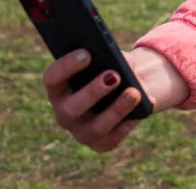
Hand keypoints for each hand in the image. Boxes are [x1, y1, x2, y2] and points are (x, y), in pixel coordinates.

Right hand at [43, 46, 189, 152]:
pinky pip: (112, 139)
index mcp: (59, 87)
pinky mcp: (99, 143)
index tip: (86, 53)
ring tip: (134, 92)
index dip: (66, 66)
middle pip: (71, 108)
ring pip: (95, 127)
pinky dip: (128, 122)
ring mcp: (80, 131)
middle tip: (114, 75)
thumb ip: (112, 56)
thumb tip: (121, 63)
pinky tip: (143, 108)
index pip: (52, 78)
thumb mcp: (112, 56)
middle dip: (93, 92)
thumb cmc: (113, 65)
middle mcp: (64, 113)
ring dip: (116, 109)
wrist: (129, 83)